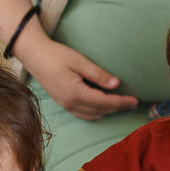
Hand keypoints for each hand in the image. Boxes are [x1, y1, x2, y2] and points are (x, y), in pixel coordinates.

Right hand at [16, 36, 138, 121]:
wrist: (34, 55)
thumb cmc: (56, 55)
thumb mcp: (80, 61)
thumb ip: (98, 74)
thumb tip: (116, 84)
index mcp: (75, 93)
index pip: (105, 102)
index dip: (121, 102)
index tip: (135, 101)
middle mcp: (70, 103)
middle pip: (100, 111)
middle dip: (118, 108)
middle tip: (133, 103)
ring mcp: (65, 105)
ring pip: (92, 115)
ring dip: (108, 111)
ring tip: (122, 104)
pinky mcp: (63, 103)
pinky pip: (83, 114)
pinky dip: (96, 113)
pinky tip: (104, 106)